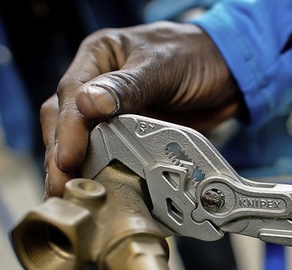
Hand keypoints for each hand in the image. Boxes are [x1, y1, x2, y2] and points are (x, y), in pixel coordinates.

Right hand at [41, 21, 240, 197]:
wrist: (230, 70)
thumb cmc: (197, 55)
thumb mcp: (162, 66)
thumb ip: (127, 86)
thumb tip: (88, 104)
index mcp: (100, 56)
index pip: (71, 95)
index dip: (67, 131)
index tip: (66, 158)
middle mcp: (100, 82)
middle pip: (66, 120)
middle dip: (61, 154)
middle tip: (61, 186)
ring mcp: (115, 109)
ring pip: (83, 138)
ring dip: (76, 166)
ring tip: (70, 193)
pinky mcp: (131, 130)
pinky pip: (109, 150)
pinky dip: (100, 168)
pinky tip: (95, 186)